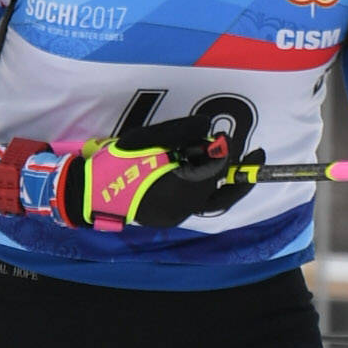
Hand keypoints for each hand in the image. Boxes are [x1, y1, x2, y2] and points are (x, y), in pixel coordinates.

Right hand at [57, 121, 251, 232]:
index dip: (226, 150)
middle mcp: (185, 207)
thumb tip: (211, 128)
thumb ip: (183, 131)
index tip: (226, 136)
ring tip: (222, 162)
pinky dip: (201, 188)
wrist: (90, 191)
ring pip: (209, 200)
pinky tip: (194, 172)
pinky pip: (193, 204)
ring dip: (219, 181)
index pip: (218, 168)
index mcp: (182, 187)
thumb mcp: (150, 138)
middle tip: (257, 156)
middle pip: (220, 190)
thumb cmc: (119, 161)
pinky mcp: (167, 218)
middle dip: (235, 172)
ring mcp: (176, 216)